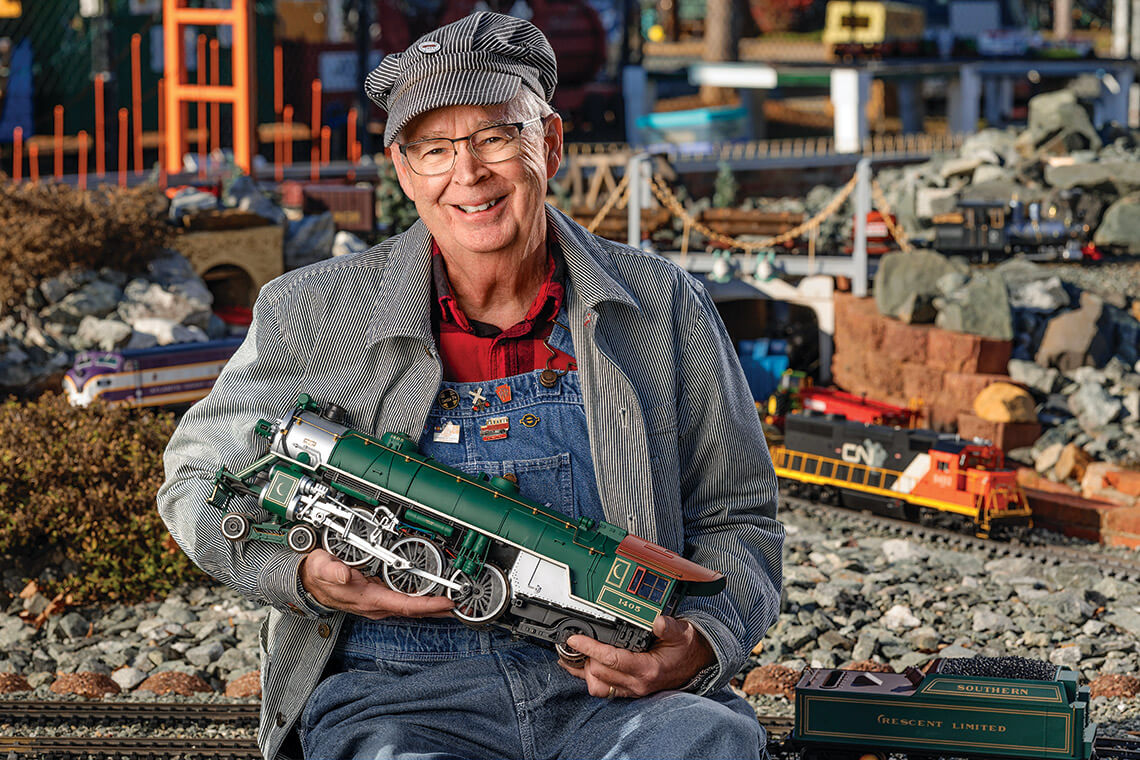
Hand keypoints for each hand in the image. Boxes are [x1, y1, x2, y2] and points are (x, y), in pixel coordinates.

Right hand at [299, 549, 454, 619]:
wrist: (308, 581)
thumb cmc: (317, 574)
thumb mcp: (322, 566)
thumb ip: (333, 570)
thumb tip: (344, 575)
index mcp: (368, 598)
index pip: (404, 605)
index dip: (428, 605)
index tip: (447, 602)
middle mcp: (376, 605)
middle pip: (414, 610)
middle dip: (438, 610)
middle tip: (462, 606)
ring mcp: (378, 603)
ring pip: (411, 608)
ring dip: (432, 608)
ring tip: (454, 605)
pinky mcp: (378, 598)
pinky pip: (405, 603)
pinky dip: (421, 602)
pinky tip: (432, 600)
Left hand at [559, 615, 714, 698]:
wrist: (697, 663)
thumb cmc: (687, 648)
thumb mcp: (682, 632)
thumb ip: (669, 627)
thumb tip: (657, 621)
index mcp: (647, 669)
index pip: (610, 660)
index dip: (590, 648)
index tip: (575, 638)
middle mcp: (638, 683)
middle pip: (598, 674)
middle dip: (584, 657)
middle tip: (576, 640)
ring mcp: (633, 690)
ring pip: (598, 687)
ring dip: (585, 672)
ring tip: (578, 654)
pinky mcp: (630, 691)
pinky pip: (604, 690)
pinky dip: (590, 678)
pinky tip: (582, 666)